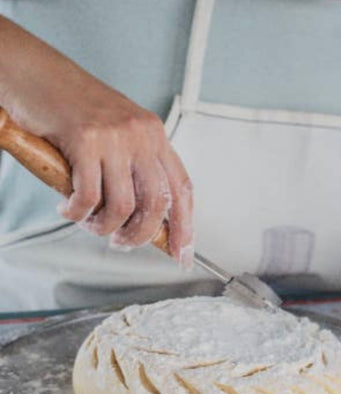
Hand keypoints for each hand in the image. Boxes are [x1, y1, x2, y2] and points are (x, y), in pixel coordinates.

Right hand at [0, 16, 192, 266]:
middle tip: (120, 242)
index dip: (184, 226)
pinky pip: (88, 197)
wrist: (37, 74)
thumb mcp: (118, 137)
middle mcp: (140, 135)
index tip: (181, 253)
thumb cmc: (74, 111)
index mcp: (154, 135)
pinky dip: (77, 213)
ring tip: (88, 222)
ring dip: (103, 227)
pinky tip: (67, 208)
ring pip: (123, 207)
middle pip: (157, 204)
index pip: (181, 188)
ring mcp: (114, 137)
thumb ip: (134, 170)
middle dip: (140, 235)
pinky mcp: (84, 140)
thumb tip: (146, 221)